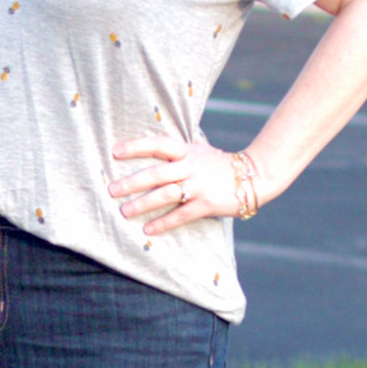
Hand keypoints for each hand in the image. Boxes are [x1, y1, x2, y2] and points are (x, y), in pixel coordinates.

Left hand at [109, 131, 242, 235]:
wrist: (255, 176)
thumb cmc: (221, 164)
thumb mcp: (202, 149)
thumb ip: (182, 147)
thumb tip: (160, 138)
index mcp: (188, 151)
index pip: (158, 145)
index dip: (136, 147)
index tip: (114, 152)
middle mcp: (191, 167)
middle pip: (156, 173)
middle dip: (132, 182)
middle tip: (111, 190)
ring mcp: (199, 186)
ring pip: (166, 195)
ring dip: (143, 204)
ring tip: (124, 211)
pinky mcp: (207, 204)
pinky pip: (181, 215)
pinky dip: (163, 222)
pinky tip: (148, 229)